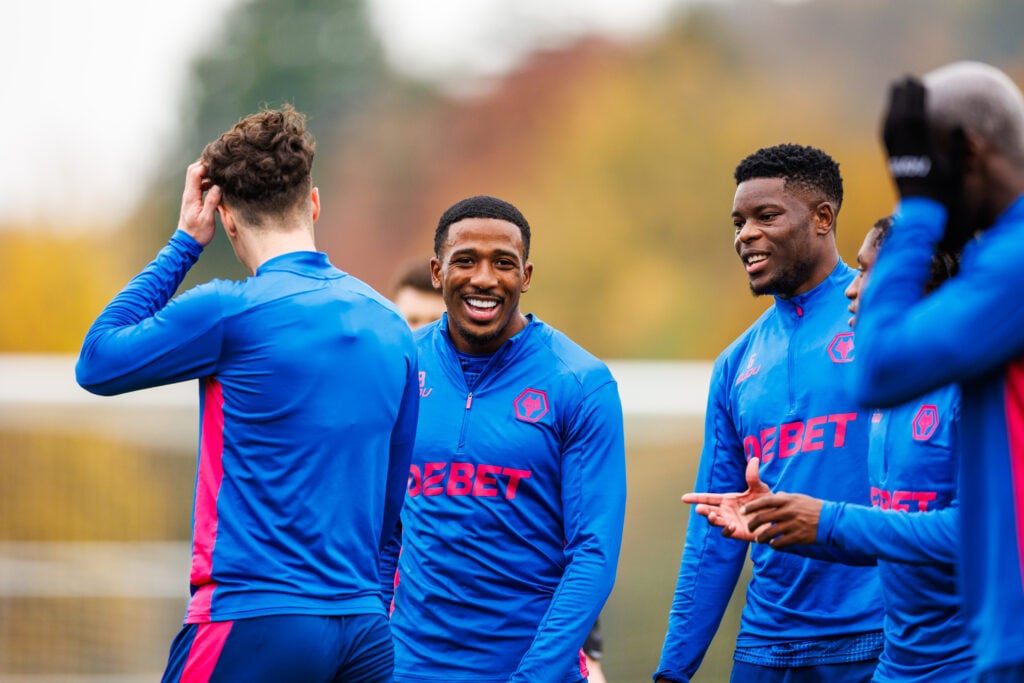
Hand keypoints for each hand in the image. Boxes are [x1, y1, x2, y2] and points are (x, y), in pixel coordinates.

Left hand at [177, 161, 220, 246]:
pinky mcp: (193, 200)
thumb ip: (212, 201)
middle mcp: (189, 194)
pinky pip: (199, 186)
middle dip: (205, 166)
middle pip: (193, 171)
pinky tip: (215, 188)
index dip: (205, 166)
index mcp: (191, 196)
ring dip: (206, 174)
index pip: (195, 173)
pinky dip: (207, 183)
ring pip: (196, 178)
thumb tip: (217, 187)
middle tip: (218, 168)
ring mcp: (190, 197)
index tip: (217, 166)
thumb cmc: (198, 233)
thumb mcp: (207, 218)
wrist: (188, 242)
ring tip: (219, 177)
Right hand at [681, 457, 768, 541]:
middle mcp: (725, 511)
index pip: (708, 498)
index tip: (684, 498)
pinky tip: (730, 525)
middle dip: (702, 510)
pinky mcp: (737, 533)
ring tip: (713, 516)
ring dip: (712, 519)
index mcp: (727, 500)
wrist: (777, 518)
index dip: (696, 498)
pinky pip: (727, 533)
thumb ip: (753, 476)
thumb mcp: (759, 487)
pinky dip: (726, 530)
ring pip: (715, 522)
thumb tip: (754, 459)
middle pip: (708, 510)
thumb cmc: (765, 501)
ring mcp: (730, 522)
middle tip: (699, 509)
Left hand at [742, 493, 822, 547]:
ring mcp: (792, 525)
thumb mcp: (799, 498)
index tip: (742, 511)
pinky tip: (772, 544)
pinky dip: (773, 544)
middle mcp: (788, 511)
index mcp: (787, 500)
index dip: (751, 507)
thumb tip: (774, 495)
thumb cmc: (813, 508)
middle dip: (752, 524)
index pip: (764, 501)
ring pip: (769, 533)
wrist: (831, 521)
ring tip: (758, 540)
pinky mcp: (797, 537)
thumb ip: (784, 498)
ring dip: (760, 538)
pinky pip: (779, 543)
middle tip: (749, 528)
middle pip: (763, 518)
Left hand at [882, 76, 965, 203]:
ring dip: (892, 106)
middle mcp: (904, 152)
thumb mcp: (955, 170)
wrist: (921, 214)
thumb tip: (959, 126)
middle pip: (899, 119)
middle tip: (904, 79)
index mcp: (920, 151)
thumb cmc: (942, 193)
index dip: (916, 99)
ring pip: (889, 126)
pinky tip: (889, 114)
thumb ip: (957, 148)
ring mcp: (895, 157)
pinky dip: (887, 121)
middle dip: (902, 97)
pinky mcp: (891, 162)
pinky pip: (885, 137)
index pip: (916, 119)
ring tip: (895, 89)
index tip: (919, 82)